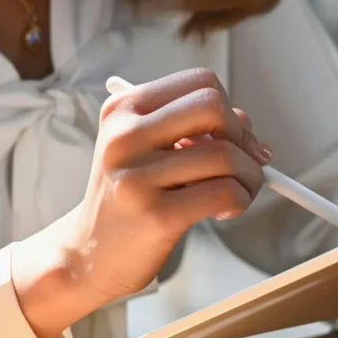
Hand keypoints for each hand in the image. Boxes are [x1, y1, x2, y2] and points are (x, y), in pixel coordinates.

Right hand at [13, 68, 269, 337]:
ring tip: (237, 193)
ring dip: (249, 176)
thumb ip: (191, 130)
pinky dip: (240, 200)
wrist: (88, 256)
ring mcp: (138, 176)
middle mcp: (124, 137)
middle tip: (242, 164)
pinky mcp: (157, 215)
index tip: (234, 138)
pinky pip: (224, 193)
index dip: (229, 109)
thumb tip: (247, 125)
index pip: (200, 82)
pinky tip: (224, 210)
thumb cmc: (125, 200)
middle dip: (242, 137)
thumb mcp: (146, 151)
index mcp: (122, 110)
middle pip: (214, 107)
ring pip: (226, 155)